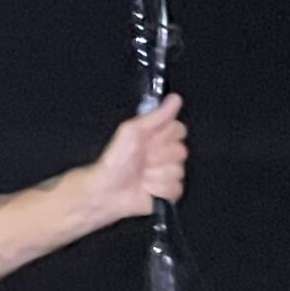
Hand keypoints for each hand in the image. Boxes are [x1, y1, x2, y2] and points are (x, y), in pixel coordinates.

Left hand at [87, 91, 187, 221]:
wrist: (107, 189)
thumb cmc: (115, 161)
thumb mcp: (132, 131)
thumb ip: (156, 115)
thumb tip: (174, 99)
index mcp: (159, 137)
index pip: (179, 130)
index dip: (165, 136)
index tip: (150, 140)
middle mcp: (166, 154)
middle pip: (181, 151)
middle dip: (158, 157)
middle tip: (143, 160)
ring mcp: (168, 173)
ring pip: (178, 171)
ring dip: (155, 174)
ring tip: (141, 175)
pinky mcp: (168, 191)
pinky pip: (175, 188)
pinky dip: (158, 189)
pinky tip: (146, 187)